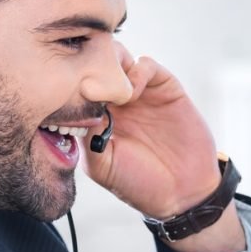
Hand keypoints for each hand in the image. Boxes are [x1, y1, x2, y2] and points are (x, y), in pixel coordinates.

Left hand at [83, 46, 222, 219]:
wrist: (184, 193)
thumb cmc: (140, 184)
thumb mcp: (102, 167)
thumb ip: (86, 136)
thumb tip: (76, 103)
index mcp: (96, 117)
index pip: (75, 84)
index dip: (69, 81)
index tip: (66, 92)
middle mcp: (116, 101)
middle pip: (94, 63)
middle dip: (88, 65)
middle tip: (88, 83)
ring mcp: (141, 94)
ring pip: (118, 58)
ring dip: (111, 64)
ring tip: (110, 88)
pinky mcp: (165, 90)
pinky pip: (146, 65)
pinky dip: (137, 70)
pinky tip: (133, 91)